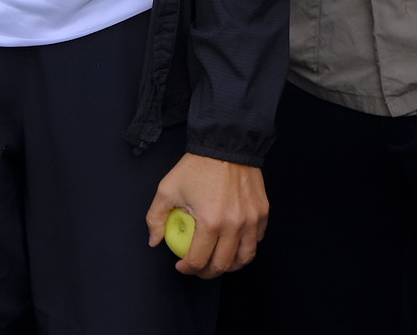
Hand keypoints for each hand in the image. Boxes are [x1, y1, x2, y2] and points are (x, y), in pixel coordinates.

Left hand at [144, 154, 268, 277]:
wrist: (225, 143)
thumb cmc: (196, 166)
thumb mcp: (167, 188)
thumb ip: (155, 217)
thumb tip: (155, 241)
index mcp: (210, 222)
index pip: (199, 261)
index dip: (187, 268)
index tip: (181, 265)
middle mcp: (234, 225)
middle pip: (223, 265)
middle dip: (207, 272)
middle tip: (198, 268)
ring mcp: (251, 220)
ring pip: (245, 258)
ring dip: (230, 265)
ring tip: (218, 261)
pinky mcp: (262, 212)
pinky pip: (256, 240)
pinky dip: (245, 247)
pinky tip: (234, 243)